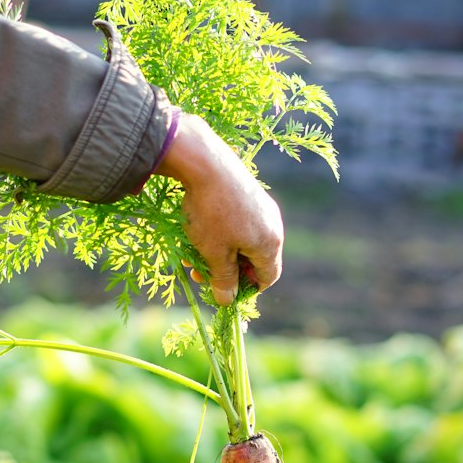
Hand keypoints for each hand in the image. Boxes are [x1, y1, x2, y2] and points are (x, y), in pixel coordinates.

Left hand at [154, 113, 283, 304]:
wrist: (205, 162)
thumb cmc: (212, 214)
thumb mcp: (214, 254)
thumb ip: (223, 280)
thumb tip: (227, 300)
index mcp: (270, 244)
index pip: (267, 277)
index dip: (246, 289)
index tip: (223, 290)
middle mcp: (272, 224)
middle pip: (253, 259)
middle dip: (226, 270)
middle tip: (199, 274)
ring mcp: (260, 206)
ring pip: (241, 240)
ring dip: (218, 252)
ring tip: (191, 255)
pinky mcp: (247, 192)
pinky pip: (237, 222)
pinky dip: (219, 233)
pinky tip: (196, 231)